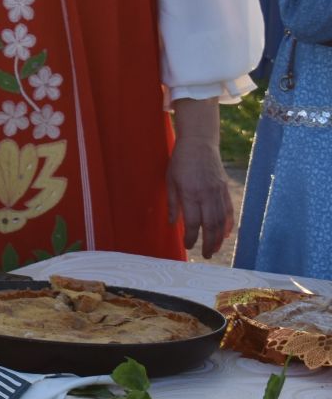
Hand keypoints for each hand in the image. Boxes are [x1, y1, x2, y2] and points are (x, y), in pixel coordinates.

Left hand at [168, 99, 233, 258]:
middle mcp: (207, 195)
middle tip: (205, 255)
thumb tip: (173, 224)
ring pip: (221, 221)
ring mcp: (218, 192)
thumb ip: (173, 204)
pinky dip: (228, 224)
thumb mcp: (170, 181)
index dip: (191, 237)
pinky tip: (225, 234)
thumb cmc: (180, 161)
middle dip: (208, 243)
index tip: (187, 246)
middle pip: (210, 225)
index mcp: (191, 193)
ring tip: (214, 249)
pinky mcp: (225, 189)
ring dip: (219, 238)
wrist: (200, 143)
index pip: (193, 222)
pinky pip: (228, 211)